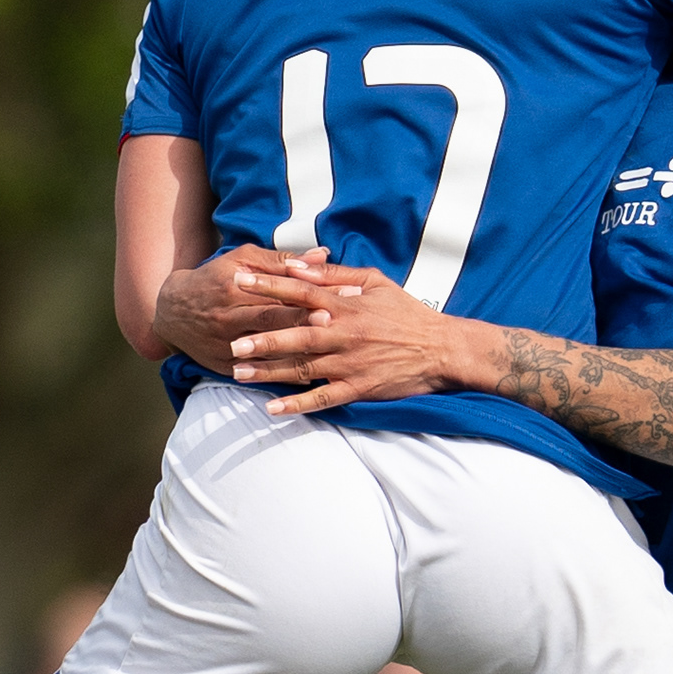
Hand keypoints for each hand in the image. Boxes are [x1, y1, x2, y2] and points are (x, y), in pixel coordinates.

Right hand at [151, 246, 333, 379]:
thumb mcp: (242, 260)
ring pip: (268, 352)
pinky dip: (283, 377)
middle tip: (338, 324)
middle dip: (307, 323)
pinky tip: (309, 380)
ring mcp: (226, 345)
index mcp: (236, 289)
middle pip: (275, 322)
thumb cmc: (214, 279)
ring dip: (299, 355)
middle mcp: (230, 318)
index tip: (344, 294)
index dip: (313, 294)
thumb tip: (323, 255)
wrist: (171, 311)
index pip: (281, 292)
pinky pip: (257, 373)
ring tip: (329, 358)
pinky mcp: (224, 366)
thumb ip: (283, 260)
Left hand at [249, 258, 498, 414]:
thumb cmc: (406, 312)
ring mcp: (350, 364)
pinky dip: (297, 405)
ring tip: (238, 374)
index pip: (301, 291)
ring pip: (303, 369)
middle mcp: (344, 334)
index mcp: (346, 305)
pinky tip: (273, 409)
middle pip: (296, 335)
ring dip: (269, 372)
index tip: (239, 281)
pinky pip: (323, 399)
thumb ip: (335, 273)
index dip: (269, 285)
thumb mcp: (375, 282)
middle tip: (231, 341)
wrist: (441, 350)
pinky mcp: (358, 388)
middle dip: (262, 338)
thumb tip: (299, 264)